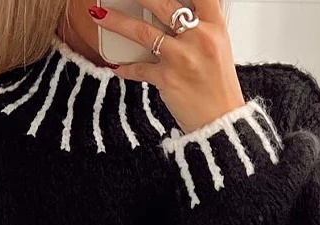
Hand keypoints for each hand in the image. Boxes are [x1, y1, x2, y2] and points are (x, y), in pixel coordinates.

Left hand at [87, 1, 244, 133]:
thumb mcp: (218, 47)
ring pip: (142, 32)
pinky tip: (116, 65)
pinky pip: (139, 69)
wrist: (219, 119)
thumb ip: (201, 26)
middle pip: (163, 5)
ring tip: (100, 16)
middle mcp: (199, 37)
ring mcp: (181, 58)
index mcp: (215, 26)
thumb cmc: (218, 85)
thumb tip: (182, 11)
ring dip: (117, 23)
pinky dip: (125, 68)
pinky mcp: (167, 79)